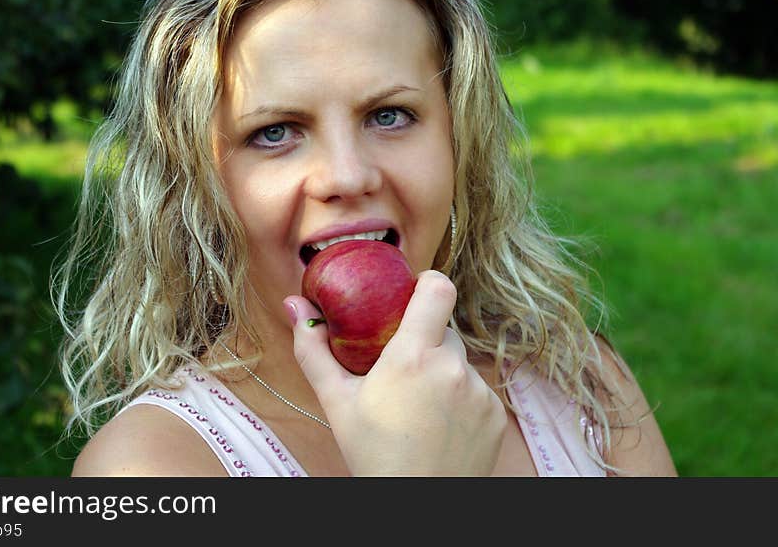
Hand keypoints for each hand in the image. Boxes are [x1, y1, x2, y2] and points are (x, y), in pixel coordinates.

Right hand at [286, 269, 506, 475]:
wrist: (414, 508)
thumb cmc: (372, 455)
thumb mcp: (336, 402)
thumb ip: (313, 348)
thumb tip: (295, 304)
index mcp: (413, 356)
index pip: (438, 288)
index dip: (426, 283)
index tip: (411, 294)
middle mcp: (453, 368)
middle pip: (444, 329)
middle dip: (424, 340)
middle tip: (400, 370)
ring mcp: (479, 392)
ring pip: (459, 361)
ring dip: (441, 372)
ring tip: (417, 406)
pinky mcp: (495, 414)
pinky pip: (476, 389)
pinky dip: (459, 399)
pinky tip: (438, 425)